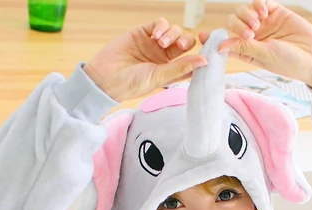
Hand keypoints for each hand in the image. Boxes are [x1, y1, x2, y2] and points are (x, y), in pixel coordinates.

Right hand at [84, 19, 207, 101]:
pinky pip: (160, 24)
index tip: (206, 53)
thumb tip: (204, 61)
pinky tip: (155, 36)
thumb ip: (181, 68)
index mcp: (171, 72)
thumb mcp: (159, 78)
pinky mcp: (144, 32)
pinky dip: (161, 26)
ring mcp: (154, 44)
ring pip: (174, 31)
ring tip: (161, 42)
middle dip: (187, 41)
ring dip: (172, 34)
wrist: (106, 77)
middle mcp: (165, 58)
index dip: (199, 56)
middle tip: (181, 45)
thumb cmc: (132, 84)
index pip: (191, 62)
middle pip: (186, 43)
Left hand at [200, 0, 311, 93]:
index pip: (225, 41)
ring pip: (243, 11)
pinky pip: (259, 1)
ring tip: (259, 23)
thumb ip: (243, 48)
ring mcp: (264, 23)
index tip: (203, 36)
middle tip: (250, 33)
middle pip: (232, 22)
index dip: (213, 38)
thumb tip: (219, 46)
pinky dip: (257, 3)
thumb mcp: (264, 57)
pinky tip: (264, 12)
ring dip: (246, 14)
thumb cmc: (290, 63)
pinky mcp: (275, 11)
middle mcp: (253, 37)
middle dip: (236, 25)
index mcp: (247, 52)